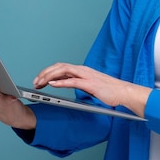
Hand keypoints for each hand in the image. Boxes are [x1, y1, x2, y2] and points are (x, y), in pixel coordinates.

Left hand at [33, 63, 151, 118]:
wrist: (124, 92)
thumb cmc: (108, 91)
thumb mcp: (88, 85)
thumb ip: (77, 82)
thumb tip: (64, 83)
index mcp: (82, 71)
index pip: (61, 67)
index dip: (48, 72)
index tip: (39, 80)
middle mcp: (82, 70)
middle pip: (59, 67)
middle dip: (45, 73)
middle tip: (35, 82)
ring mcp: (86, 75)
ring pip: (63, 71)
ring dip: (49, 76)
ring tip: (40, 82)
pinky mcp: (90, 83)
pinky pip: (72, 81)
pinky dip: (61, 82)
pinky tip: (52, 85)